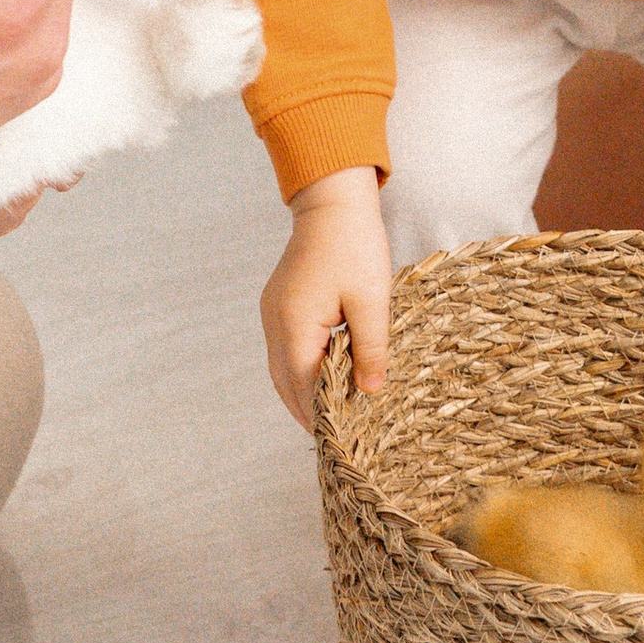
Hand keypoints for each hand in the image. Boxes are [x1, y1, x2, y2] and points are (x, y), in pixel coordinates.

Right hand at [260, 168, 391, 429]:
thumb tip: (371, 392)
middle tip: (332, 440)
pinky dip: (298, 370)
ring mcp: (272, 311)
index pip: (302, 386)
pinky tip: (321, 378)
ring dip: (300, 392)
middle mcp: (275, 321)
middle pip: (284, 382)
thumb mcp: (371, 301)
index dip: (320, 415)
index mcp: (295, 324)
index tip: (340, 442)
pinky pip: (284, 348)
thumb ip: (370, 349)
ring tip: (327, 416)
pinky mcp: (279, 303)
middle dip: (305, 411)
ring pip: (280, 367)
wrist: (333, 200)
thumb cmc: (354, 246)